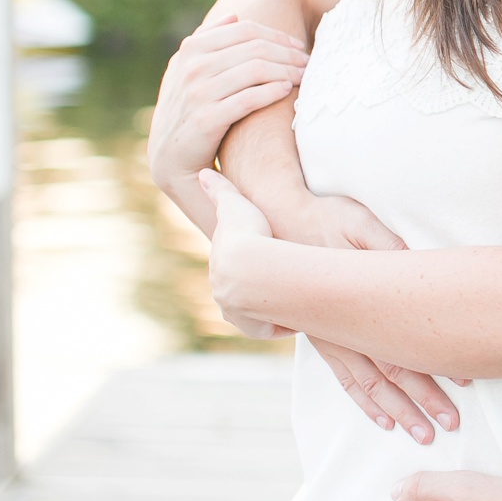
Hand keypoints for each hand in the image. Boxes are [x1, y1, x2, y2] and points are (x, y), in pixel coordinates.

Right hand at [149, 15, 308, 230]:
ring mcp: (196, 93)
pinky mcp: (206, 119)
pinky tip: (288, 91)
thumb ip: (209, 42)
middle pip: (255, 48)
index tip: (298, 45)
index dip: (277, 36)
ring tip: (305, 76)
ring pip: (255, 69)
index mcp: (190, 51)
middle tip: (309, 61)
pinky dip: (272, 91)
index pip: (244, 30)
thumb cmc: (190, 110)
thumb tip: (235, 15)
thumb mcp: (190, 71)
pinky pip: (248, 98)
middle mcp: (191, 68)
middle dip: (288, 53)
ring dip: (287, 70)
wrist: (171, 157)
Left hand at [198, 168, 291, 340]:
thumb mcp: (235, 205)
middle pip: (239, 294)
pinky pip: (271, 328)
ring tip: (291, 303)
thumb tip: (203, 172)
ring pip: (254, 313)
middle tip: (278, 284)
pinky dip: (283, 324)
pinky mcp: (259, 326)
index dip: (248, 263)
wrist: (252, 264)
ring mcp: (238, 311)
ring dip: (269, 310)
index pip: (230, 269)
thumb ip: (221, 191)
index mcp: (220, 267)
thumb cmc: (250, 232)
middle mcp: (223, 292)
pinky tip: (298, 316)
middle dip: (256, 291)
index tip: (264, 260)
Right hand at [262, 195, 467, 444]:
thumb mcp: (355, 221)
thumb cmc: (322, 219)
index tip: (465, 383)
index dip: (432, 365)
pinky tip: (383, 421)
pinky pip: (346, 379)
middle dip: (421, 401)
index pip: (400, 342)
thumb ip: (383, 241)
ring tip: (422, 435)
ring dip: (397, 411)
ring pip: (369, 384)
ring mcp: (332, 337)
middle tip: (449, 426)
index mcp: (357, 303)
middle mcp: (344, 328)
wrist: (272, 225)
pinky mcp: (324, 338)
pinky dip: (365, 402)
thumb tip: (410, 258)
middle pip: (389, 373)